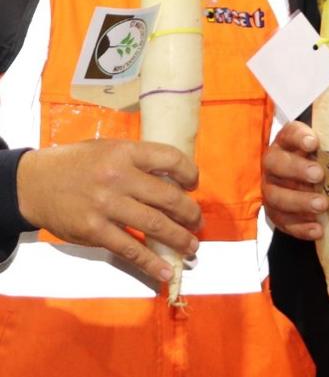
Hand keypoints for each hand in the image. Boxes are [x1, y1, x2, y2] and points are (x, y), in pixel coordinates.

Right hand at [16, 139, 201, 283]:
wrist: (37, 184)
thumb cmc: (78, 164)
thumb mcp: (110, 149)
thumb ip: (138, 161)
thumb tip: (173, 179)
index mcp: (126, 152)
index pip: (170, 158)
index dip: (189, 173)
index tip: (193, 184)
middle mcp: (119, 177)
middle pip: (168, 196)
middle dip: (189, 213)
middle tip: (197, 222)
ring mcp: (107, 206)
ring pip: (154, 225)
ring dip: (179, 238)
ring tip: (191, 246)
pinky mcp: (95, 231)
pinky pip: (130, 249)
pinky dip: (150, 263)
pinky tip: (164, 271)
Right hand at [262, 120, 328, 240]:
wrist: (307, 185)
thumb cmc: (320, 162)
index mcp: (288, 141)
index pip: (289, 133)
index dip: (299, 137)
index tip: (314, 142)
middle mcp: (274, 163)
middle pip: (276, 163)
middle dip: (297, 169)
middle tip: (319, 175)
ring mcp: (271, 189)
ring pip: (276, 196)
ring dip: (300, 201)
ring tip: (322, 205)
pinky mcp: (274, 213)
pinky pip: (283, 222)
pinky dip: (301, 227)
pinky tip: (318, 229)